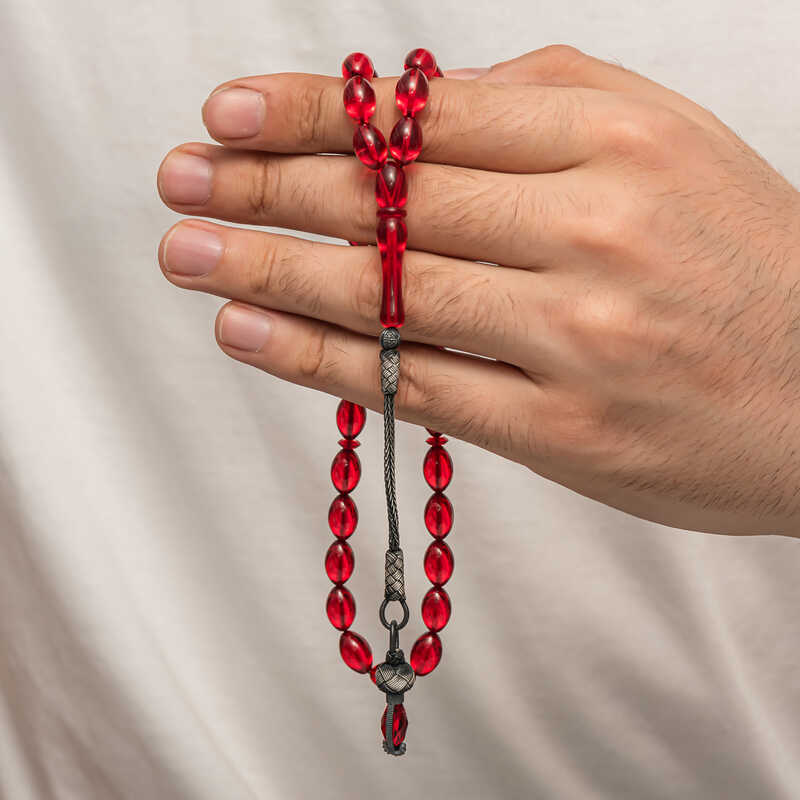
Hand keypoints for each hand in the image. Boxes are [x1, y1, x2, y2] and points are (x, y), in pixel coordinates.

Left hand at [156, 45, 799, 535]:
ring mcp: (573, 339)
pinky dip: (320, 361)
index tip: (228, 112)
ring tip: (188, 258)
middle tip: (178, 182)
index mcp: (615, 144)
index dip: (314, 112)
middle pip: (390, 202)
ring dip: (269, 272)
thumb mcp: (664, 147)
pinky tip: (249, 336)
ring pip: (387, 295)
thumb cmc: (742, 266)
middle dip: (265, 187)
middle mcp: (589, 233)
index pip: (424, 119)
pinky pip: (417, 384)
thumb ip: (539, 112)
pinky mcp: (561, 431)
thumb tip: (407, 112)